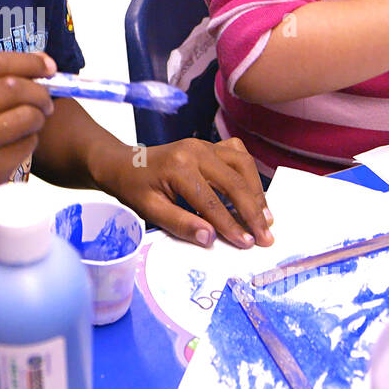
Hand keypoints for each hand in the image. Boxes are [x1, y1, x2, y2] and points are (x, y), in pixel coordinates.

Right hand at [0, 50, 55, 224]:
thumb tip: (42, 63)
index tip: (48, 66)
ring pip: (26, 116)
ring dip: (39, 117)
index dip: (28, 61)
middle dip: (39, 92)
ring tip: (33, 122)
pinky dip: (31, 140)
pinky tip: (19, 144)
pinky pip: (26, 144)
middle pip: (14, 88)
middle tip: (45, 101)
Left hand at [123, 137, 273, 248]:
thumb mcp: (150, 210)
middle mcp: (196, 150)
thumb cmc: (135, 189)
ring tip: (265, 218)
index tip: (247, 243)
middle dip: (252, 212)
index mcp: (179, 167)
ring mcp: (204, 144)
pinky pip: (238, 154)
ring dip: (257, 192)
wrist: (123, 164)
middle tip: (266, 236)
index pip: (212, 201)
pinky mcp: (209, 145)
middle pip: (234, 182)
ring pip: (243, 165)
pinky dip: (249, 173)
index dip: (231, 225)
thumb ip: (180, 224)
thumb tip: (211, 238)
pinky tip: (253, 192)